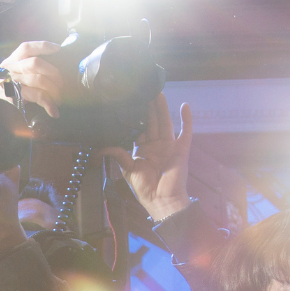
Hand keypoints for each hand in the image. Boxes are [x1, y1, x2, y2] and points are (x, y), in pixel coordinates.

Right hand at [0, 41, 79, 118]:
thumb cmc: (14, 84)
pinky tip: (54, 112)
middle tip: (61, 83)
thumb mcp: (20, 70)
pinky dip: (49, 104)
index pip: (27, 48)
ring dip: (53, 89)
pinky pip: (37, 96)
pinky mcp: (19, 96)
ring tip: (59, 98)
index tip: (58, 49)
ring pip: (38, 79)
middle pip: (34, 63)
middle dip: (53, 72)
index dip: (43, 46)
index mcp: (14, 59)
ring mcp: (14, 82)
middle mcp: (12, 68)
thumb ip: (33, 62)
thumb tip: (56, 57)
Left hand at [105, 93, 193, 222]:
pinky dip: (187, 119)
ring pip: (166, 122)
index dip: (136, 116)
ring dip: (163, 108)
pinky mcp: (181, 149)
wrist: (162, 200)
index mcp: (143, 149)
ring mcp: (169, 146)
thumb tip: (102, 147)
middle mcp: (156, 145)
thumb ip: (118, 155)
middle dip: (149, 107)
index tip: (131, 102)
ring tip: (158, 92)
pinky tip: (185, 106)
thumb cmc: (145, 188)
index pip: (139, 128)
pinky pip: (186, 131)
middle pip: (152, 122)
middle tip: (144, 90)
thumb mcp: (128, 169)